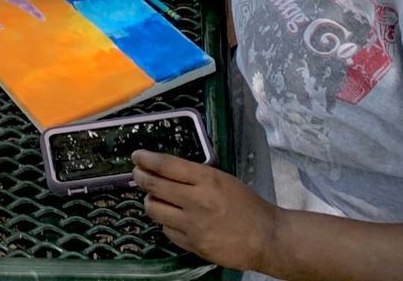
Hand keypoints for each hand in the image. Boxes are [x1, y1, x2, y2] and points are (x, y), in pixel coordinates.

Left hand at [133, 151, 278, 271]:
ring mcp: (193, 226)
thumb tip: (164, 171)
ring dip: (150, 201)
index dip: (146, 159)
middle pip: (154, 186)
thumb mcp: (222, 179)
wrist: (266, 238)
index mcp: (207, 180)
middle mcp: (196, 201)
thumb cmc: (247, 204)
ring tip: (154, 197)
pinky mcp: (194, 246)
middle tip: (137, 173)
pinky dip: (166, 222)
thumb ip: (194, 176)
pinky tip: (172, 219)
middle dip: (140, 177)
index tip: (137, 156)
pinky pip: (167, 231)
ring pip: (154, 210)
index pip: (166, 165)